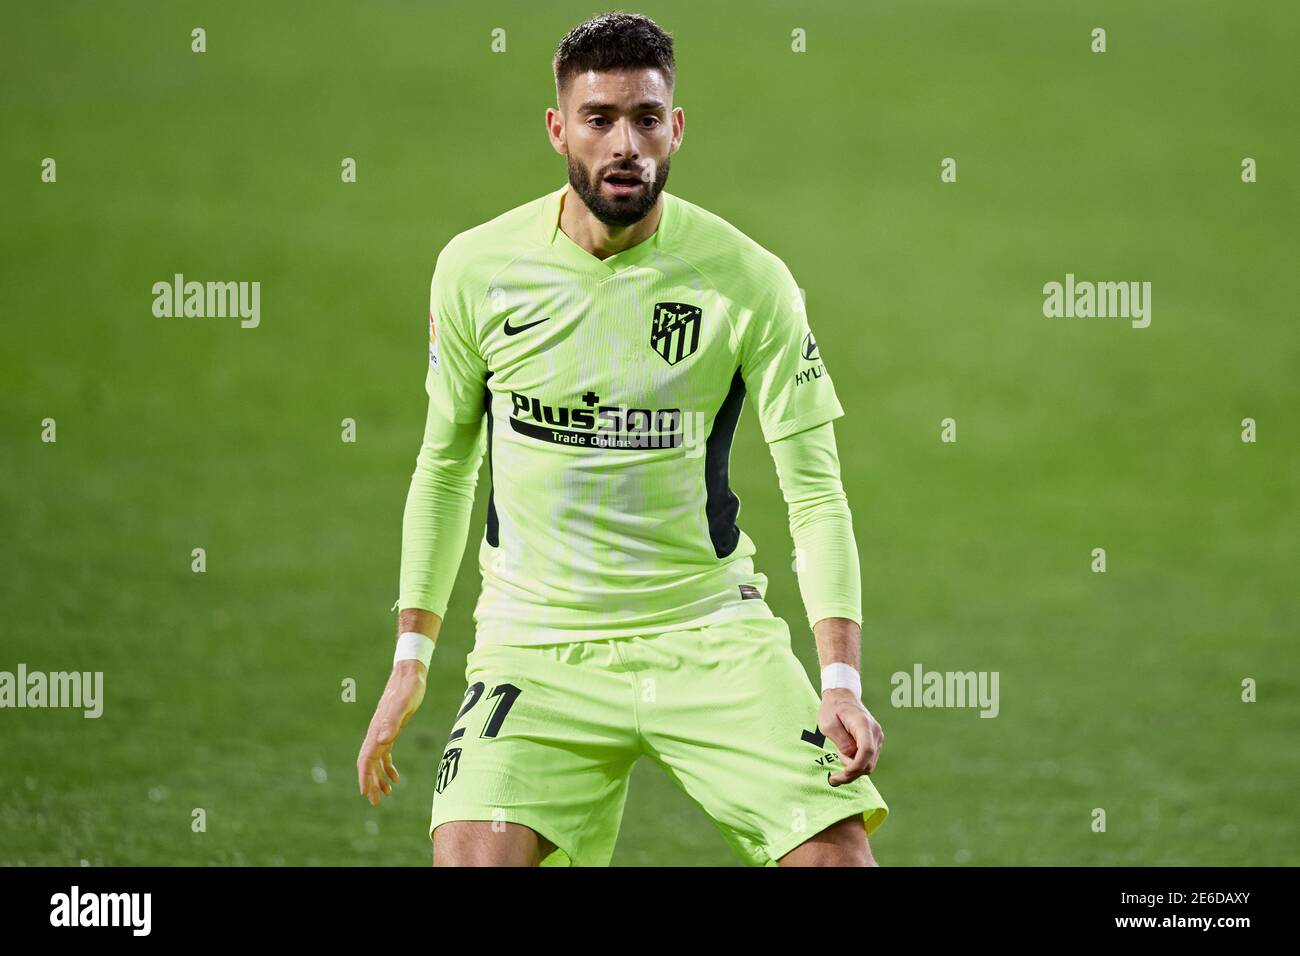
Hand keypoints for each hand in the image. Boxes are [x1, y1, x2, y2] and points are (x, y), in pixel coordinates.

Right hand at [357, 660, 427, 805]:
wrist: (409, 674)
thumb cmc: (409, 688)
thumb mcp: (404, 703)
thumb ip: (393, 721)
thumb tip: (382, 740)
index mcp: (376, 730)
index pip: (366, 758)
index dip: (365, 777)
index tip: (365, 794)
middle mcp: (376, 732)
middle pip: (368, 763)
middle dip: (370, 783)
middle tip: (376, 802)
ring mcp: (382, 731)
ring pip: (376, 761)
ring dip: (378, 778)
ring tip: (387, 794)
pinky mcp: (390, 729)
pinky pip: (384, 753)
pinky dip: (387, 767)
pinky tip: (395, 777)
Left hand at [818, 689, 883, 785]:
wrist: (842, 696)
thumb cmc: (832, 709)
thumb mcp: (828, 725)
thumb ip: (841, 742)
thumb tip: (851, 757)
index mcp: (863, 724)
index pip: (866, 751)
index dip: (855, 766)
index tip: (842, 774)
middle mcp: (875, 732)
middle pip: (868, 762)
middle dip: (851, 771)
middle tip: (833, 774)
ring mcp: (877, 737)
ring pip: (869, 764)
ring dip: (853, 767)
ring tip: (838, 752)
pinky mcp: (875, 741)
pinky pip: (868, 759)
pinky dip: (856, 764)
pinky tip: (844, 755)